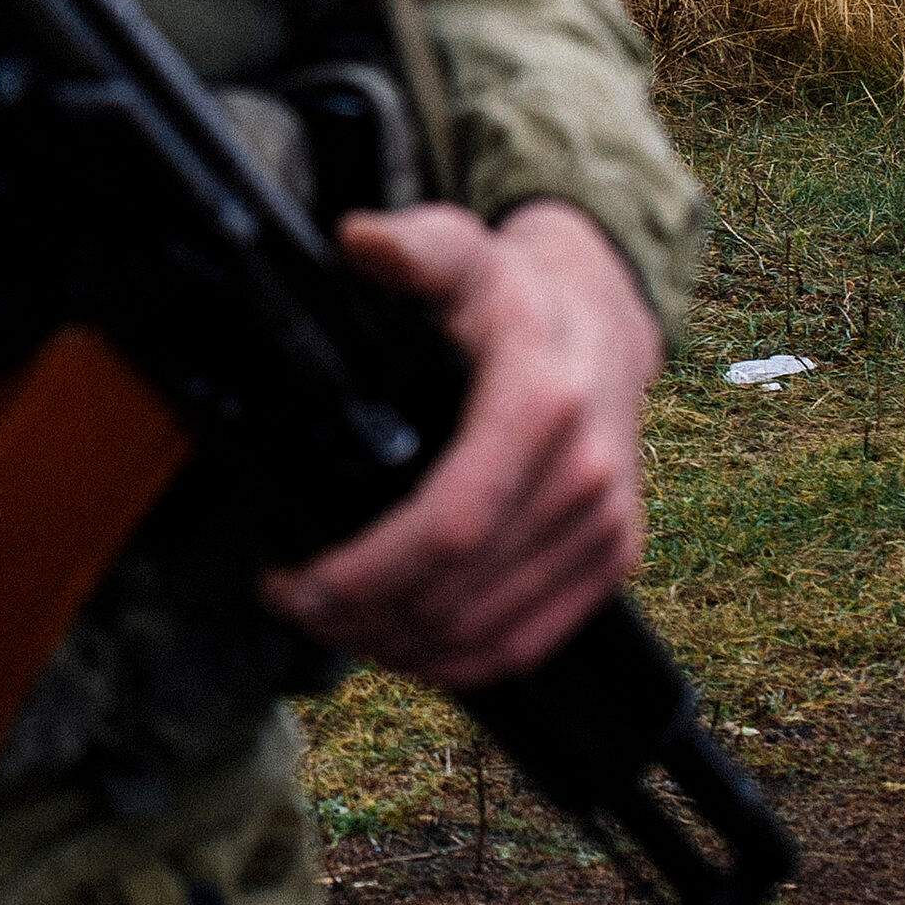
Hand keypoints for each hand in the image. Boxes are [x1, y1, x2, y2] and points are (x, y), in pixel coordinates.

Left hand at [260, 200, 661, 690]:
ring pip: (492, 631)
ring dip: (400, 645)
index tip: (295, 581)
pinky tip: (401, 647)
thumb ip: (410, 246)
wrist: (601, 319)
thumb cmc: (508, 292)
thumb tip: (360, 242)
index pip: (451, 525)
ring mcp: (604, 523)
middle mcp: (585, 474)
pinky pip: (534, 641)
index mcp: (540, 404)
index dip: (367, 571)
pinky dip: (460, 662)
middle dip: (363, 614)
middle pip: (461, 590)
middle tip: (292, 602)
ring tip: (331, 622)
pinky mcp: (612, 556)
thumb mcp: (457, 249)